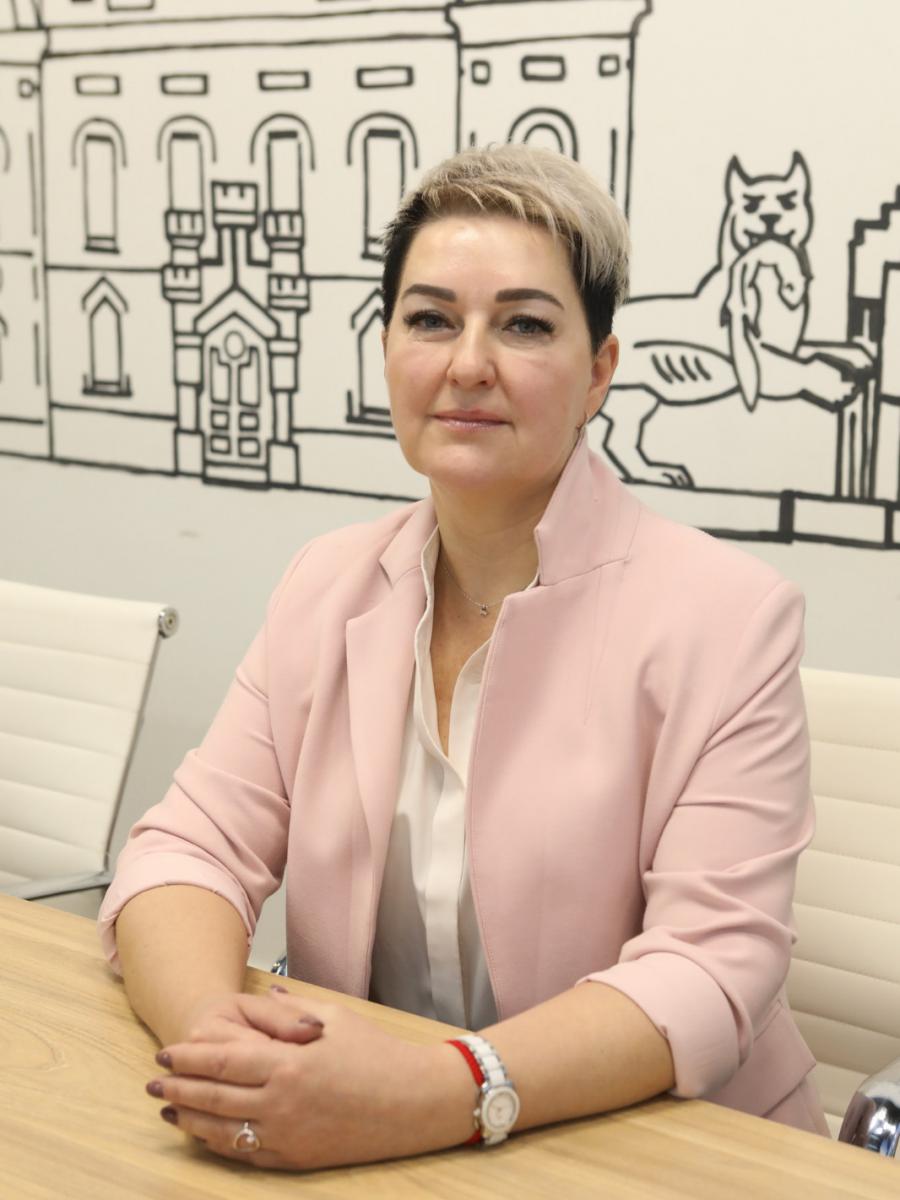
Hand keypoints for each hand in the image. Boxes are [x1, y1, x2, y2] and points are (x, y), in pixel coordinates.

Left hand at [146, 992, 475, 1169]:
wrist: (414, 1102)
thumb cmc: (377, 1054)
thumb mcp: (334, 1017)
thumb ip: (290, 1010)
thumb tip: (263, 994)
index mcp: (290, 1064)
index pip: (224, 1061)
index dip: (190, 1059)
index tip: (167, 1053)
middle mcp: (282, 1103)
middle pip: (214, 1097)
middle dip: (179, 1088)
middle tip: (154, 1082)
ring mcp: (288, 1136)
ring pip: (223, 1130)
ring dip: (190, 1119)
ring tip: (168, 1108)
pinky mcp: (297, 1159)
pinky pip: (246, 1153)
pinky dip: (219, 1143)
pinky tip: (204, 1133)